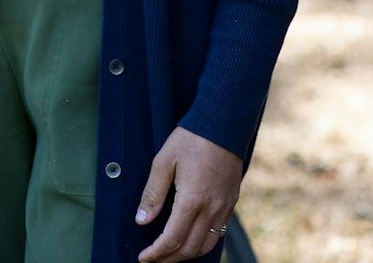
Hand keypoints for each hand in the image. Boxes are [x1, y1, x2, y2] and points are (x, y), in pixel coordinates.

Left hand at [134, 126, 244, 260]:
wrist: (223, 123)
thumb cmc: (191, 139)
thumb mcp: (164, 160)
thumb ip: (153, 193)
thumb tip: (142, 220)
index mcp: (191, 199)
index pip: (172, 239)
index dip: (156, 253)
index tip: (144, 258)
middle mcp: (210, 208)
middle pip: (189, 248)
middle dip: (169, 259)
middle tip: (154, 258)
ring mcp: (223, 207)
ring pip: (206, 246)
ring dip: (187, 255)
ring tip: (170, 254)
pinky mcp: (231, 203)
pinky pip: (218, 234)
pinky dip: (203, 244)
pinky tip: (191, 240)